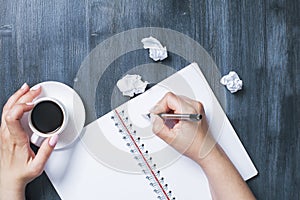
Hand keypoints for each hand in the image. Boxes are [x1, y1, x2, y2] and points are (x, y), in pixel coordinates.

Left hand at [0, 83, 57, 199]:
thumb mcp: (38, 166)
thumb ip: (47, 151)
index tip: (33, 103)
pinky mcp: (4, 132)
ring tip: (27, 88)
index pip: (12, 117)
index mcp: (15, 140)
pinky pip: (6, 113)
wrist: (8, 179)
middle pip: (10, 108)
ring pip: (6, 109)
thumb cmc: (21, 173)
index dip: (22, 106)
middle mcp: (7, 134)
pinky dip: (14, 102)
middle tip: (36, 89)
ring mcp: (3, 133)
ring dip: (17, 96)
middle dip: (24, 95)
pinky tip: (20, 99)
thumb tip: (54, 137)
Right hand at [151, 92, 254, 198]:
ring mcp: (196, 106)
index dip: (159, 106)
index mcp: (189, 110)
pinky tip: (176, 121)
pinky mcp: (196, 108)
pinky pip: (180, 104)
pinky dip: (175, 111)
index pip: (168, 98)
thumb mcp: (170, 138)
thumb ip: (157, 126)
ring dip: (169, 110)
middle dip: (164, 109)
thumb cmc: (193, 146)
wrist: (205, 151)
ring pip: (175, 100)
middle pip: (171, 98)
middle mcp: (195, 105)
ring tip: (171, 122)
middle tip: (163, 121)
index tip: (157, 116)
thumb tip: (153, 117)